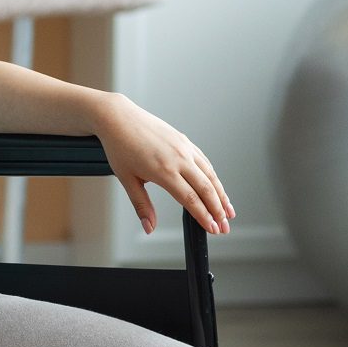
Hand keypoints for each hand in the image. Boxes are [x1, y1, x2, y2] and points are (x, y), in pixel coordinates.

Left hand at [96, 96, 233, 236]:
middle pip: (206, 189)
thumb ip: (142, 205)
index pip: (190, 199)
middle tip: (224, 227)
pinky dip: (213, 176)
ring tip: (228, 211)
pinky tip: (217, 186)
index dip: (204, 216)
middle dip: (218, 210)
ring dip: (221, 194)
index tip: (212, 229)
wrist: (118, 117)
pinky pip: (204, 161)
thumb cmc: (119, 146)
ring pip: (210, 174)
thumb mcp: (126, 179)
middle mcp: (178, 158)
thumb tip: (149, 227)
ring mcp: (183, 147)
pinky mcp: (184, 140)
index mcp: (164, 170)